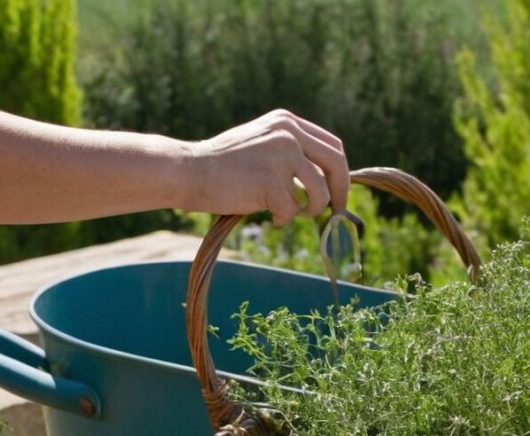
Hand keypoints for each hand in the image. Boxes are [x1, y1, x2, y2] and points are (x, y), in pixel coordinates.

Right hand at [186, 109, 348, 224]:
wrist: (188, 170)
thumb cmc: (222, 165)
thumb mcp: (261, 144)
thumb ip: (292, 153)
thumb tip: (327, 182)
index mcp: (287, 122)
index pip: (333, 146)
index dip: (341, 173)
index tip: (339, 193)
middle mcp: (288, 133)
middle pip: (337, 165)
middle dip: (340, 193)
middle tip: (337, 213)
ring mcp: (282, 155)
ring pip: (319, 193)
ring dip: (308, 210)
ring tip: (286, 213)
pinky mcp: (272, 180)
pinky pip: (292, 210)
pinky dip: (283, 219)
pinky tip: (267, 216)